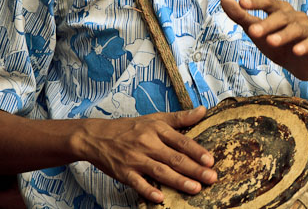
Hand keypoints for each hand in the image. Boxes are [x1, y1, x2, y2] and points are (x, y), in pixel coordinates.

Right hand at [77, 107, 215, 203]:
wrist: (96, 136)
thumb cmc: (130, 128)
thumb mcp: (155, 118)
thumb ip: (180, 117)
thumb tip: (203, 110)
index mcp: (157, 129)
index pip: (181, 141)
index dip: (197, 151)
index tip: (211, 160)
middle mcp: (148, 143)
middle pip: (175, 158)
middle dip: (194, 169)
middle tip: (211, 178)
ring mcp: (135, 159)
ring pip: (160, 171)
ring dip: (179, 181)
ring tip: (195, 188)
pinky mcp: (123, 172)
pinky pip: (137, 183)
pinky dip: (148, 190)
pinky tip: (161, 198)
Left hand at [221, 0, 307, 80]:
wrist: (300, 64)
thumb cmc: (277, 43)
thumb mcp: (257, 31)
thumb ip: (241, 16)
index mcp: (279, 9)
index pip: (267, 1)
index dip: (255, 2)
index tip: (241, 3)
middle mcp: (293, 15)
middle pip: (280, 15)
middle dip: (267, 23)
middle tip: (253, 32)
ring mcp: (306, 28)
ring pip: (295, 28)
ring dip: (283, 35)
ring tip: (271, 42)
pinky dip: (303, 46)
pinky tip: (296, 51)